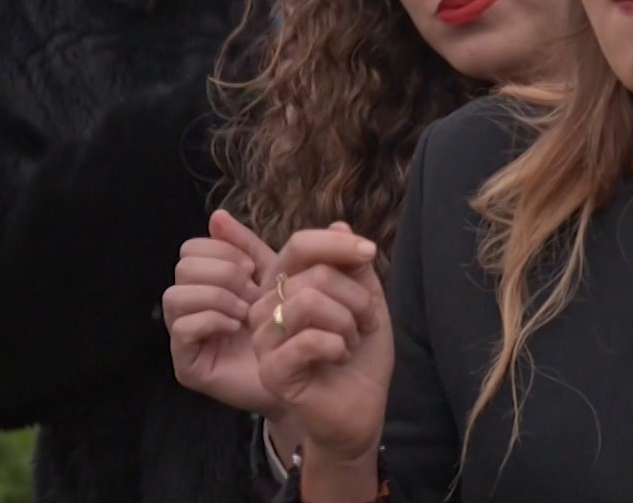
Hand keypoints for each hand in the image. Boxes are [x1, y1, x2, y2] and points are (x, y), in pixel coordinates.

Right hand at [162, 210, 280, 415]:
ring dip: (216, 296)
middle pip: (182, 267)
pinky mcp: (186, 365)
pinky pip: (182, 328)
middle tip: (252, 290)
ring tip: (246, 311)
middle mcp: (189, 307)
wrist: (304, 370)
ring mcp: (183, 337)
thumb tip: (216, 215)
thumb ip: (246, 246)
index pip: (192, 248)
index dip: (222, 251)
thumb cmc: (288, 322)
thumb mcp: (273, 275)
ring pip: (175, 295)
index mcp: (206, 282)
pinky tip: (237, 326)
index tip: (252, 268)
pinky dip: (211, 319)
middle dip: (221, 273)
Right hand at [251, 222, 391, 467]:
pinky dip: (337, 345)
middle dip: (355, 296)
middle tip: (364, 323)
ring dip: (347, 321)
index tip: (369, 252)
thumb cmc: (360, 354)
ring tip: (351, 340)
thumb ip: (352, 265)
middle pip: (313, 273)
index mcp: (284, 286)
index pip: (300, 244)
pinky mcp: (271, 370)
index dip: (336, 243)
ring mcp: (263, 339)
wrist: (361, 408)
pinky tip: (339, 357)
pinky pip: (308, 339)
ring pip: (308, 300)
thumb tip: (340, 224)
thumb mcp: (364, 300)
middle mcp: (266, 308)